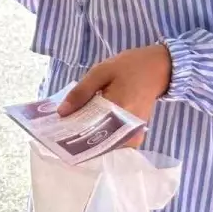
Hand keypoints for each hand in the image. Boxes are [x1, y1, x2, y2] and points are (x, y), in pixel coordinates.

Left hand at [58, 45, 172, 148]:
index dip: (71, 133)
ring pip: (104, 144)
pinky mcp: (135, 135)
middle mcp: (128, 128)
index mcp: (119, 109)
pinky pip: (113, 141)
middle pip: (96, 141)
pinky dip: (99, 135)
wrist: (158, 69)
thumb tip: (62, 112)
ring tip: (70, 126)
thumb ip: (81, 92)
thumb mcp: (100, 71)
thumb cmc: (129, 67)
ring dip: (87, 137)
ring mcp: (134, 134)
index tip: (54, 131)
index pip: (90, 130)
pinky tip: (87, 125)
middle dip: (77, 137)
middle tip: (59, 129)